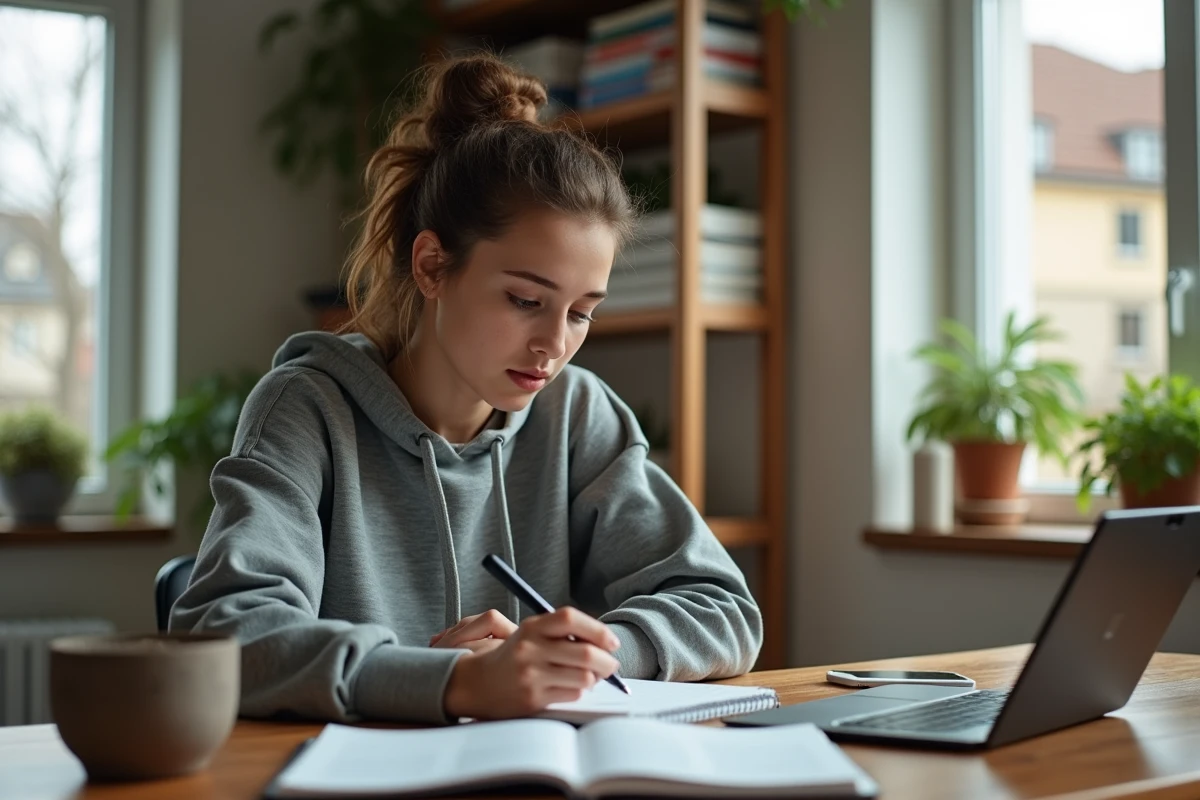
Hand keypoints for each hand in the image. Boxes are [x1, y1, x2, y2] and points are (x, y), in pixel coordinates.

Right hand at [443, 607, 620, 719]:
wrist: (476, 683)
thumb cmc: (511, 657)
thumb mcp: (530, 634)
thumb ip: (560, 632)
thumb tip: (602, 641)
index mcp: (531, 627)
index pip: (570, 618)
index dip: (597, 629)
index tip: (611, 641)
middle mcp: (530, 649)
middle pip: (586, 652)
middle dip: (608, 661)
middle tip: (612, 665)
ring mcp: (531, 675)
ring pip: (584, 676)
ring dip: (595, 678)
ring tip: (591, 677)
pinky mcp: (533, 698)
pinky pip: (572, 694)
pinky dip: (578, 690)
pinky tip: (570, 687)